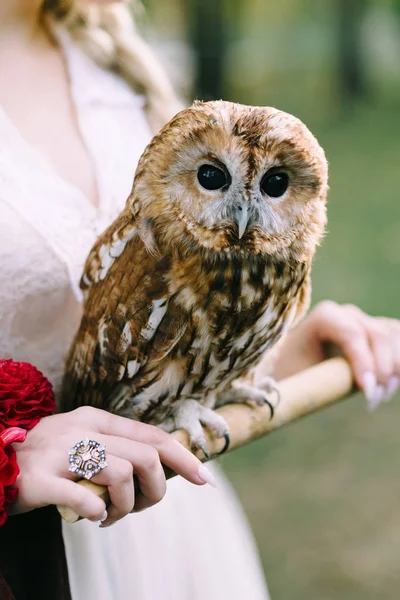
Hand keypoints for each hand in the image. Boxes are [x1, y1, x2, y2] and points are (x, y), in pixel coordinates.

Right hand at [12, 406, 214, 525]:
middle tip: (140, 508)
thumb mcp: (84, 440)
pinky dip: (98, 513)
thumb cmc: (50, 458)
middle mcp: (82, 430)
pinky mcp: (41, 479)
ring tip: (111, 516)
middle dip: (156, 491)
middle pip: (145, 458)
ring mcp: (61, 452)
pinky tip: (93, 517)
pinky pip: (84, 499)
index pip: (152, 435)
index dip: (183, 457)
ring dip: (126, 507)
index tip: (204, 479)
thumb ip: (118, 447)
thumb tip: (163, 465)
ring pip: (121, 477)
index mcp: (97, 419)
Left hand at [272, 301, 399, 409]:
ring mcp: (364, 320)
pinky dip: (399, 359)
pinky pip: (398, 338)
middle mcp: (347, 313)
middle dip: (382, 369)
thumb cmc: (293, 371)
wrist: (291, 364)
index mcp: (324, 317)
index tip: (368, 391)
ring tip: (384, 394)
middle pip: (377, 334)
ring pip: (393, 335)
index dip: (364, 361)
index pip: (352, 334)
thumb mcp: (300, 374)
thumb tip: (345, 395)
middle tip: (374, 399)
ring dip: (396, 366)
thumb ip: (320, 382)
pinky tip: (395, 380)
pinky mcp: (377, 331)